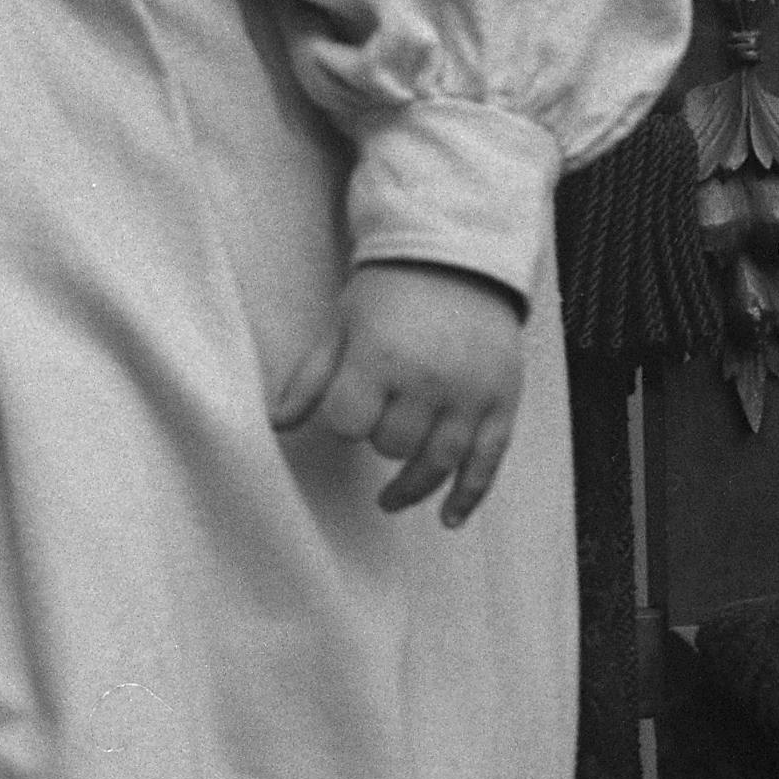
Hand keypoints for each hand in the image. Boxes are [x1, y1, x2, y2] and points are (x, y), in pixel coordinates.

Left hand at [271, 259, 527, 528]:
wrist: (459, 259)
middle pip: (393, 445)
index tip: (348, 405)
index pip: (349, 423)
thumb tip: (274, 424)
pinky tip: (448, 519)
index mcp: (382, 357)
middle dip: (379, 439)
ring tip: (389, 499)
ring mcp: (471, 394)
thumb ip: (310, 378)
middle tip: (381, 416)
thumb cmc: (389, 293)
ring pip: (438, 462)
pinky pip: (487, 462)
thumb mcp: (341, 325)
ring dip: (411, 486)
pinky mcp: (504, 402)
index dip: (343, 420)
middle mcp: (429, 379)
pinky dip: (468, 495)